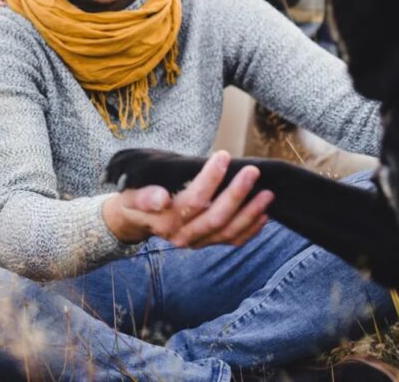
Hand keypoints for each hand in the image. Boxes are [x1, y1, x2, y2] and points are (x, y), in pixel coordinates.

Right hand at [102, 151, 273, 247]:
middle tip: (253, 171)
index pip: (194, 200)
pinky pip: (232, 240)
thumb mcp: (131, 194)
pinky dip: (251, 229)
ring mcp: (197, 242)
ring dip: (250, 213)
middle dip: (237, 193)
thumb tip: (161, 198)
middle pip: (216, 216)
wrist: (135, 220)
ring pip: (229, 231)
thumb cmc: (135, 200)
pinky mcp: (207, 243)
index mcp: (166, 221)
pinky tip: (264, 215)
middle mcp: (183, 235)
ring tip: (267, 194)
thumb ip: (145, 196)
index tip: (223, 156)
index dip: (211, 179)